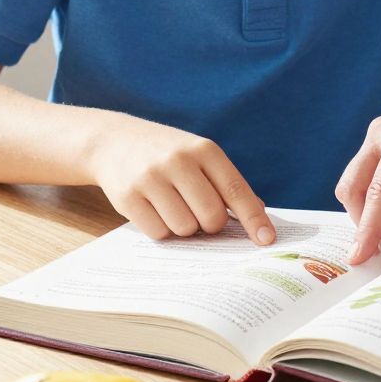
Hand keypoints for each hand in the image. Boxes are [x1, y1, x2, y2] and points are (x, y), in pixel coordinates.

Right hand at [88, 117, 273, 244]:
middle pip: (211, 216)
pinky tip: (154, 209)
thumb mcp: (199, 155)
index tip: (266, 239)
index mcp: (204, 150)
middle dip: (211, 225)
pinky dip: (162, 229)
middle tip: (200, 214)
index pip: (235, 190)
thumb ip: (227, 183)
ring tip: (173, 207)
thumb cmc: (167, 154)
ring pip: (185, 228)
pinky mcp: (128, 196)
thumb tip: (260, 215)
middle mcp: (178, 161)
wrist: (113, 141)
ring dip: (184, 227)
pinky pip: (158, 233)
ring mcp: (151, 178)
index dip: (253, 219)